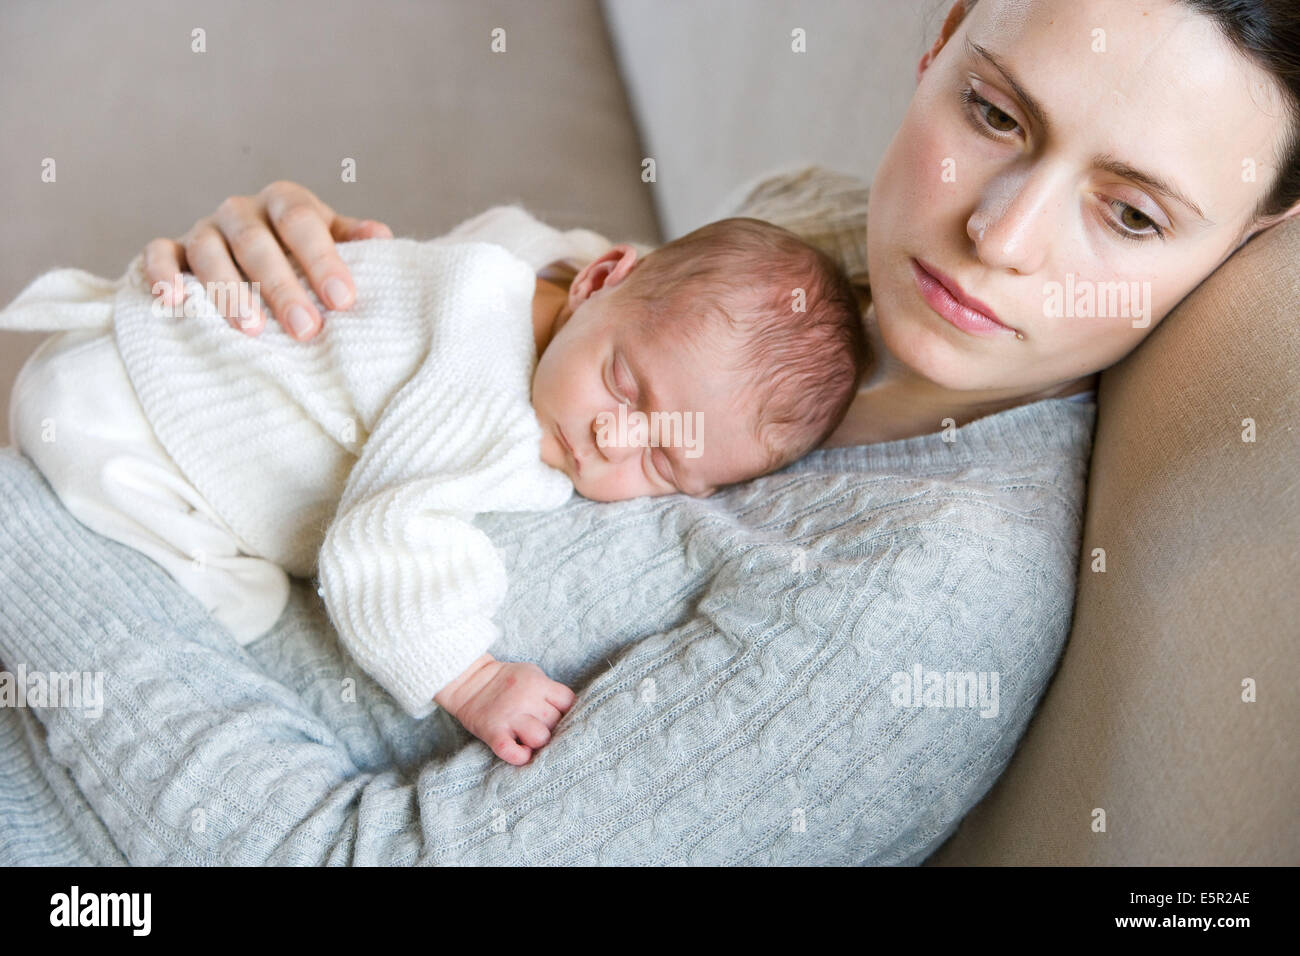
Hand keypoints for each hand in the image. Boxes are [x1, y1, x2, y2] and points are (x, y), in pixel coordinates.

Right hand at [141, 180, 392, 339]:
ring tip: (252, 330)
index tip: (343, 300)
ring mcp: (203, 229)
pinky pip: (158, 253)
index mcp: (284, 202)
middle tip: (306, 329)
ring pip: (208, 251)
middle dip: (282, 287)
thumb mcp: (329, 239)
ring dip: (228, 290)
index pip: (301, 221)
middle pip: (256, 242)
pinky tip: (173, 301)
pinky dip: (161, 273)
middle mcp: (240, 211)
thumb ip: (351, 238)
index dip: (322, 258)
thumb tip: (383, 238)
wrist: (248, 250)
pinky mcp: (171, 250)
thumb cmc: (299, 252)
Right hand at [434, 654, 576, 765]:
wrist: (469, 681)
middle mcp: (526, 700)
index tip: (559, 716)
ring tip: (530, 739)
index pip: (568, 702)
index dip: (567, 712)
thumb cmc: (505, 681)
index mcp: (538, 683)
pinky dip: (519, 757)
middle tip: (542, 727)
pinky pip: (512, 752)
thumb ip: (549, 691)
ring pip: (540, 738)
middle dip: (553, 728)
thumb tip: (568, 713)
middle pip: (556, 722)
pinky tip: (521, 752)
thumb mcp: (531, 674)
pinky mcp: (493, 732)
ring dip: (538, 742)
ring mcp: (509, 717)